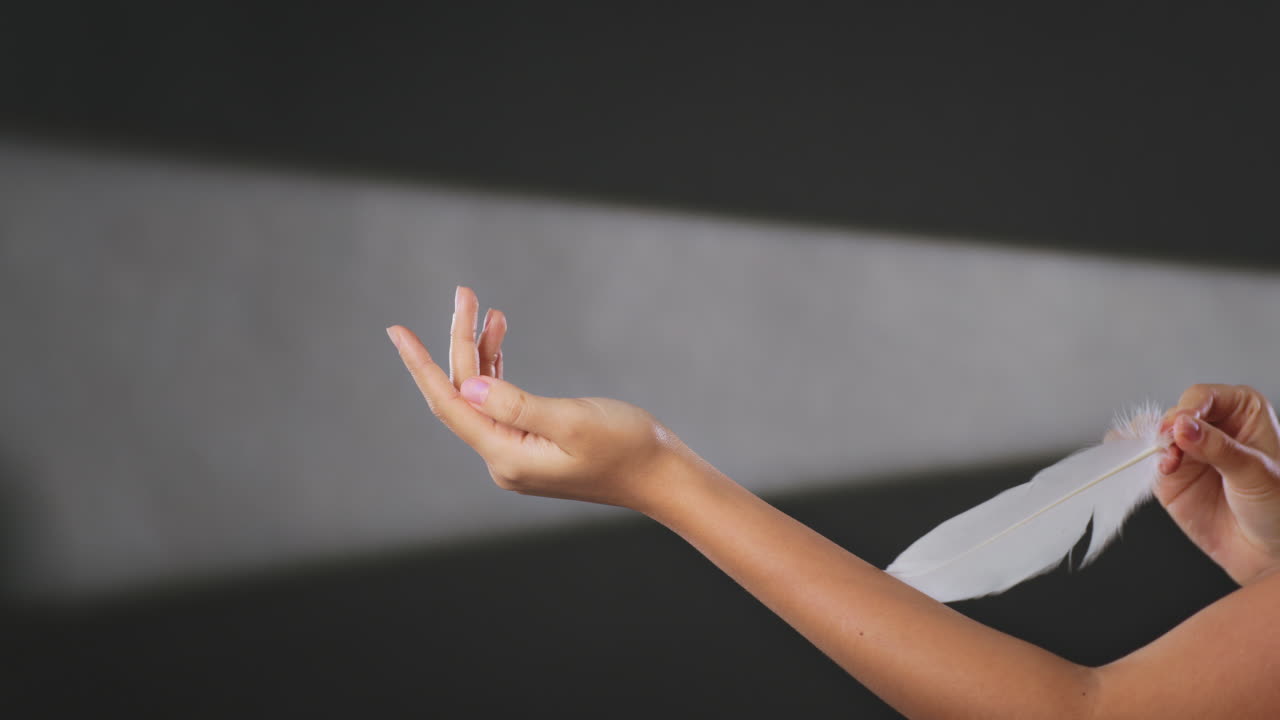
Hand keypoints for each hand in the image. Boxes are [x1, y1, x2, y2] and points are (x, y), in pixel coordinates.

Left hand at [386, 286, 687, 512]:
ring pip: (481, 394)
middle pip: (463, 394)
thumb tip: (469, 385)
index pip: (450, 404)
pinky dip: (497, 368)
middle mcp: (503, 458)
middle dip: (458, 342)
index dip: (422, 364)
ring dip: (480, 351)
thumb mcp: (573, 420)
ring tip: (484, 308)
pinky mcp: (531, 445)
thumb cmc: (627, 446)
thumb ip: (518, 404)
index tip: (397, 331)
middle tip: (464, 293)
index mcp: (507, 456)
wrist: (661, 475)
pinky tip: (498, 338)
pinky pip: (500, 402)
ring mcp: (516, 454)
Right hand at [1156, 384, 1279, 585]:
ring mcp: (1188, 451)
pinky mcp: (1169, 475)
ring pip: (1156, 434)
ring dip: (1153, 447)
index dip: (1188, 410)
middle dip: (1168, 430)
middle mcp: (1212, 426)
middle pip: (1175, 414)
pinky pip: (1145, 459)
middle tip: (1171, 450)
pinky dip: (1138, 459)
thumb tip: (1182, 426)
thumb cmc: (1278, 507)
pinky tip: (1146, 464)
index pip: (1203, 397)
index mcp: (1241, 412)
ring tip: (1168, 466)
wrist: (1267, 551)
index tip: (1179, 428)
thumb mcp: (1256, 473)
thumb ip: (1218, 448)